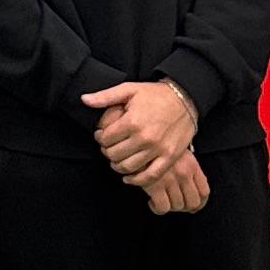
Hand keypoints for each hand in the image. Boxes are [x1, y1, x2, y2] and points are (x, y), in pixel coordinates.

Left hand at [83, 75, 200, 184]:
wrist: (185, 99)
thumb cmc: (155, 94)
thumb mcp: (129, 89)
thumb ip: (105, 97)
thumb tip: (84, 99)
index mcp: (132, 122)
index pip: (105, 139)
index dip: (99, 138)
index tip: (101, 135)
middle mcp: (144, 138)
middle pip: (114, 154)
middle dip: (107, 151)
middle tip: (108, 147)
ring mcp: (158, 149)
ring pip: (128, 167)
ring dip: (117, 166)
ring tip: (116, 159)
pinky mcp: (169, 157)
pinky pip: (150, 176)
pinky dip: (136, 180)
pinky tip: (129, 177)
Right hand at [131, 150, 211, 216]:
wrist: (136, 140)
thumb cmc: (154, 145)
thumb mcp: (177, 151)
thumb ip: (187, 167)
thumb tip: (191, 187)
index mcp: (191, 165)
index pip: (204, 192)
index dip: (200, 203)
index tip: (193, 206)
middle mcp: (183, 173)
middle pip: (193, 202)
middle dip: (184, 208)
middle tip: (174, 205)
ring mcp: (170, 179)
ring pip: (177, 206)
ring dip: (169, 207)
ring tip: (161, 200)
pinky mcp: (155, 185)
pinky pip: (163, 207)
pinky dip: (158, 208)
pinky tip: (152, 201)